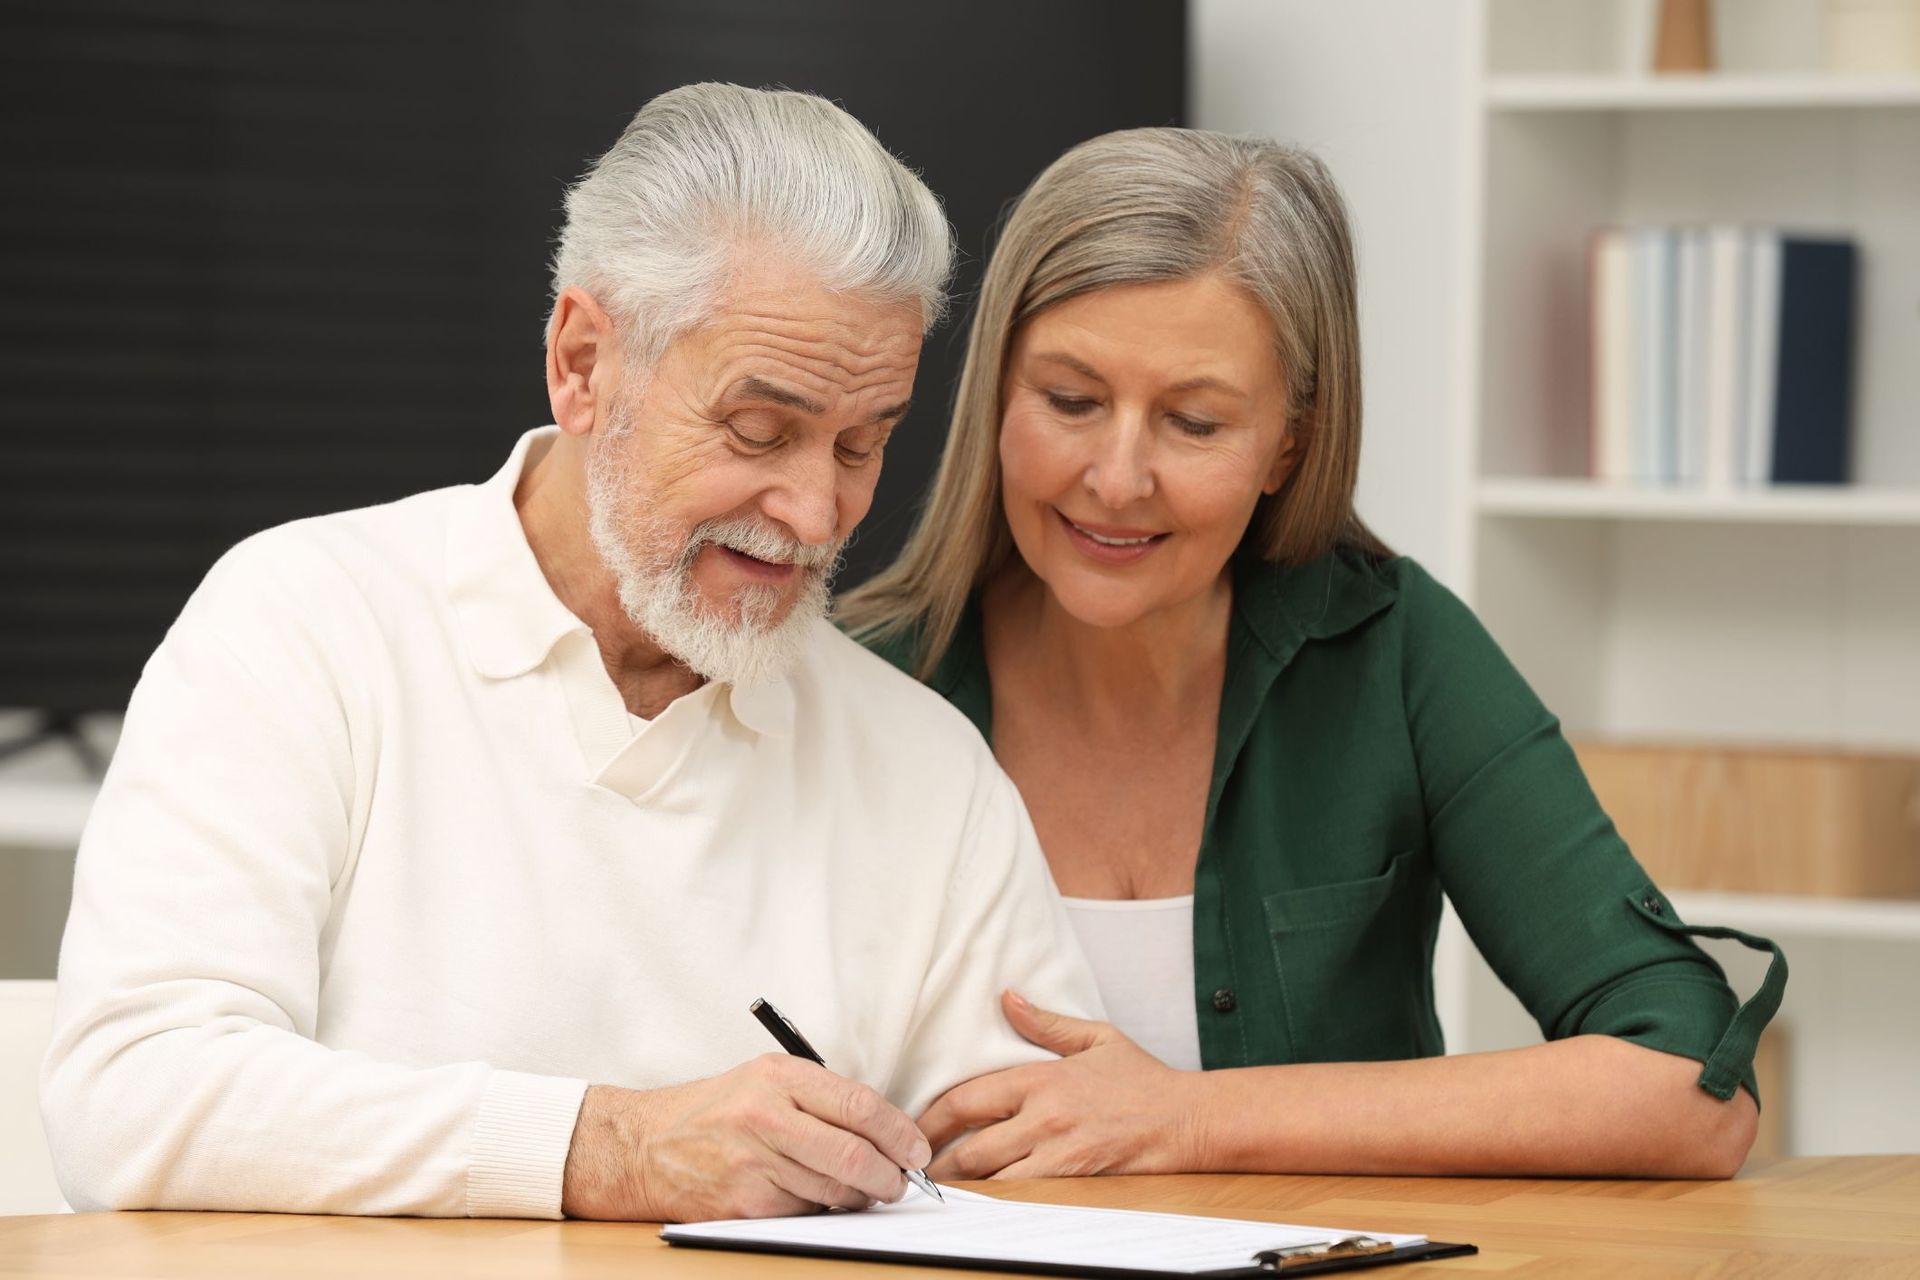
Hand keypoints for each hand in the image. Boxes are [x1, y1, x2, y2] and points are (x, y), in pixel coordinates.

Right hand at [561, 1055, 931, 1221]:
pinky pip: (805, 1213)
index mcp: (778, 1077)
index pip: (858, 1105)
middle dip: (890, 1175)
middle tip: (900, 1181)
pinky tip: (816, 1198)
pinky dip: (822, 1211)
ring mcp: (752, 1164)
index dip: (899, 1133)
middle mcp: (765, 1116)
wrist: (645, 1146)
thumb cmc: (716, 1111)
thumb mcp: (766, 1079)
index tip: (916, 1149)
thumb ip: (823, 1098)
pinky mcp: (743, 1205)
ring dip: (860, 1197)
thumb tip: (887, 1133)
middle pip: (853, 1155)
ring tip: (863, 1190)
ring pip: (834, 1191)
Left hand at [917, 991, 1202, 1179]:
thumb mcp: (1096, 1038)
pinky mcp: (1075, 1179)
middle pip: (971, 1146)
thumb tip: (1007, 998)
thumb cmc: (1143, 1079)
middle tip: (913, 1166)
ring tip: (937, 1188)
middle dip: (936, 1160)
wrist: (1187, 1119)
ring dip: (963, 1185)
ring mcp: (1059, 1152)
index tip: (914, 1126)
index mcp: (1042, 1079)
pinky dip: (997, 1199)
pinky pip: (1024, 1195)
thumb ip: (1046, 1023)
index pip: (968, 1098)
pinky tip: (981, 1201)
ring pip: (993, 1177)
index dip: (932, 1116)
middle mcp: (1044, 1117)